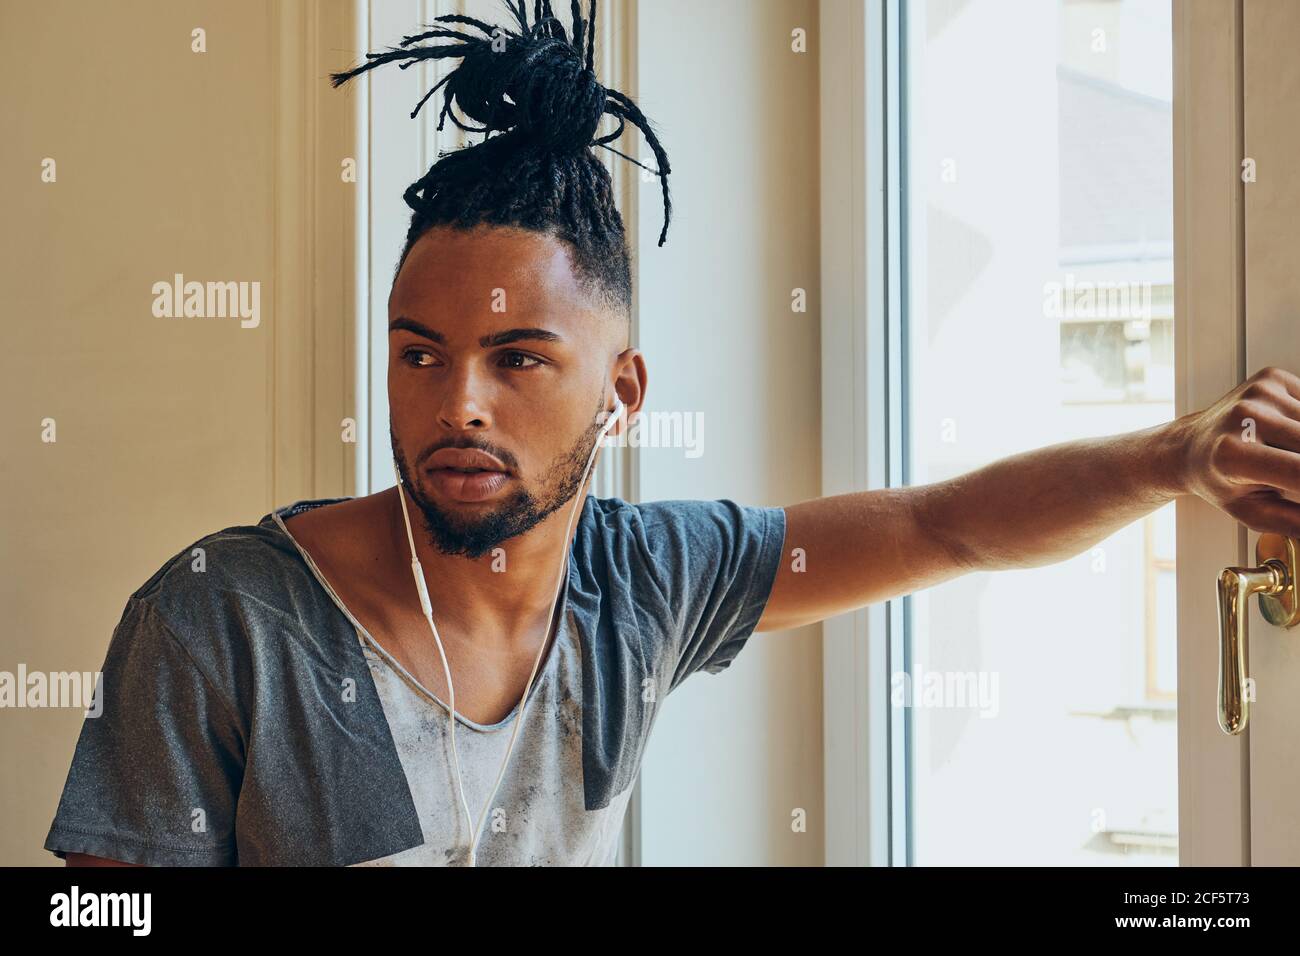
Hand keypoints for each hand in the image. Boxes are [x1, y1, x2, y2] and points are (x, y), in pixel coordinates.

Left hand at [1176, 366, 1299, 535]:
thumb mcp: (1250, 511)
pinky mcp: (1272, 377)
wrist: (1188, 447)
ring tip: (1284, 458)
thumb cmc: (1219, 482)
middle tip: (1290, 478)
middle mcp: (1246, 416)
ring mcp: (1260, 392)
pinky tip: (1286, 435)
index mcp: (1235, 454)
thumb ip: (1293, 520)